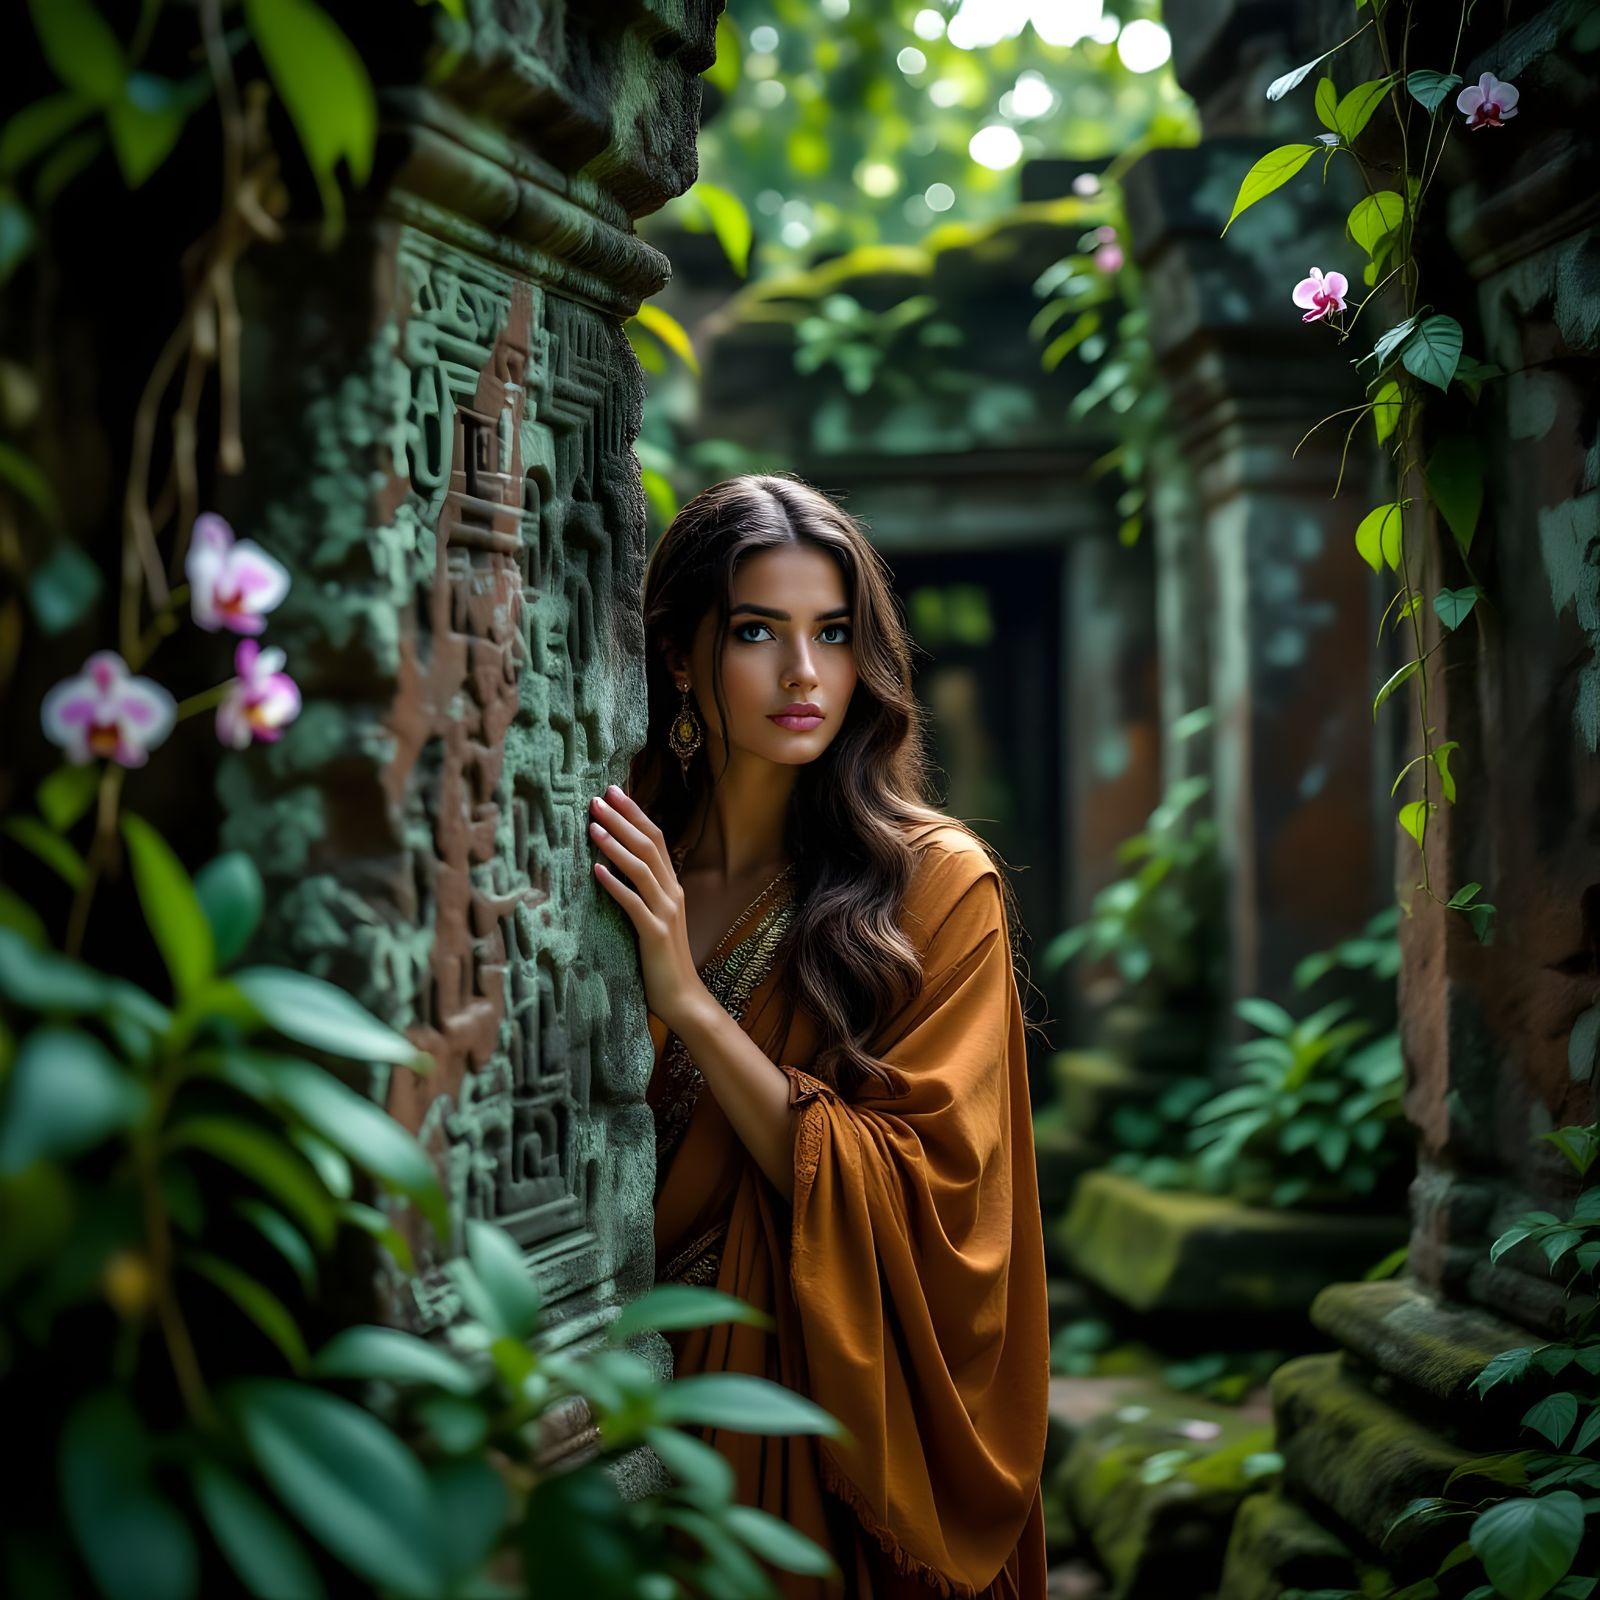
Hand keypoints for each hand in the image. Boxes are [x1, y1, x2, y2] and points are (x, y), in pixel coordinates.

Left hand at [588, 785, 707, 1034]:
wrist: (683, 998)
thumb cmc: (663, 961)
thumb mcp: (654, 919)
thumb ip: (643, 893)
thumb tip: (615, 867)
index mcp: (672, 887)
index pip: (656, 839)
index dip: (635, 814)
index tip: (613, 791)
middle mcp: (672, 893)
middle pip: (648, 845)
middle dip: (623, 819)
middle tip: (598, 797)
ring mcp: (666, 912)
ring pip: (642, 868)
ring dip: (616, 844)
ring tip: (593, 826)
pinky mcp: (654, 933)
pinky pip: (633, 903)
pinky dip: (615, 884)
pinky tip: (596, 870)